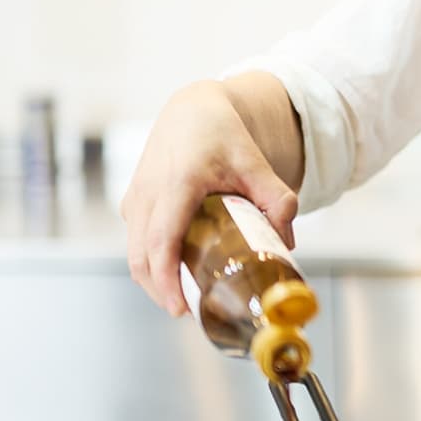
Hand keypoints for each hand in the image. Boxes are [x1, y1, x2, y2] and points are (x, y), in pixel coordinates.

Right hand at [120, 80, 298, 316]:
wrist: (192, 109)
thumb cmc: (222, 133)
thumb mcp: (255, 161)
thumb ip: (276, 198)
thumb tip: (287, 242)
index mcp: (177, 183)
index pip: (161, 241)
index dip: (166, 279)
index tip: (179, 307)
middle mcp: (148, 192)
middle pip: (141, 257)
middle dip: (161, 290)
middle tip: (189, 311)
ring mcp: (135, 198)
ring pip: (134, 253)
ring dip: (154, 280)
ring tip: (185, 298)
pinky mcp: (133, 203)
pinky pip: (135, 242)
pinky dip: (150, 263)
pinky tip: (177, 274)